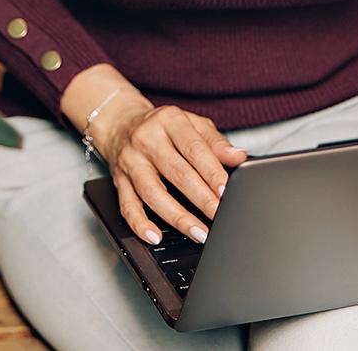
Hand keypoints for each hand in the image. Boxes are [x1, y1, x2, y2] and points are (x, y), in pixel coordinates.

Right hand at [96, 99, 246, 246]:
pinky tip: (154, 237)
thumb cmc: (163, 127)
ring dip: (178, 217)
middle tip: (219, 216)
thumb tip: (238, 157)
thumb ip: (215, 142)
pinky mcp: (119, 181)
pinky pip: (127, 206)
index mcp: (169, 121)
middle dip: (201, 198)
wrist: (121, 123)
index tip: (225, 191)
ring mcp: (131, 161)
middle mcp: (147, 139)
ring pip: (153, 193)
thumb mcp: (192, 124)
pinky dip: (140, 224)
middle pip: (176, 173)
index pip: (194, 149)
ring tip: (199, 233)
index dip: (211, 172)